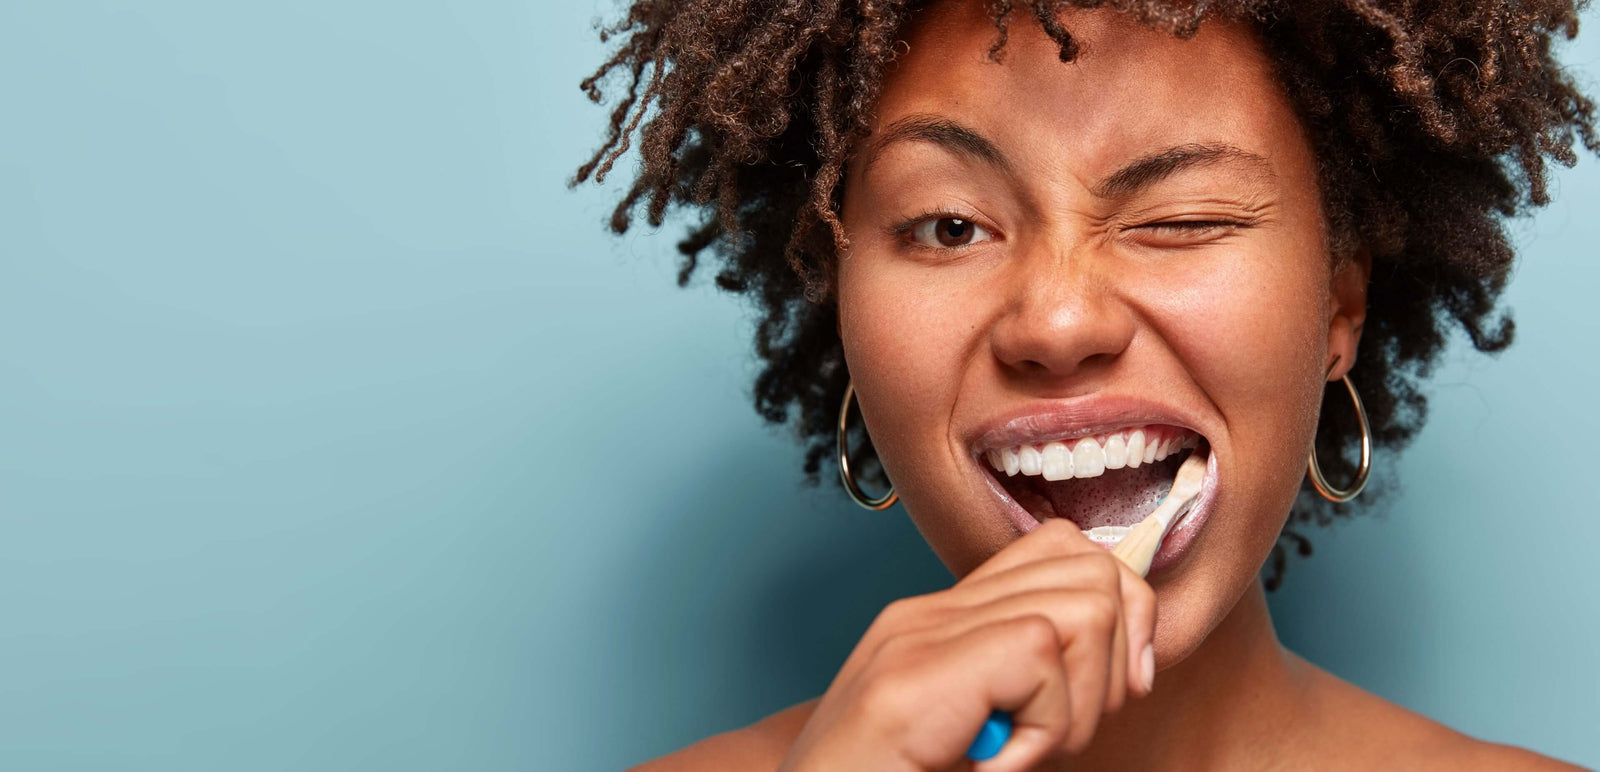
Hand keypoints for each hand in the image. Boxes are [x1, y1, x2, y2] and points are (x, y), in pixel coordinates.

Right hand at [778, 518, 1156, 771]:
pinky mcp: (918, 672)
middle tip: (1057, 733)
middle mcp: (927, 615)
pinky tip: (993, 765)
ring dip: (1079, 702)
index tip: (1106, 697)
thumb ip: (1027, 688)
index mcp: (942, 623)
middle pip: (1091, 567)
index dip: (1120, 616)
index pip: (1065, 551)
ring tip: (1021, 751)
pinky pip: (1044, 657)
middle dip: (1112, 660)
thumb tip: (1128, 660)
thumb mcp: (982, 737)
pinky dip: (1045, 730)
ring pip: (1085, 607)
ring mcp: (918, 635)